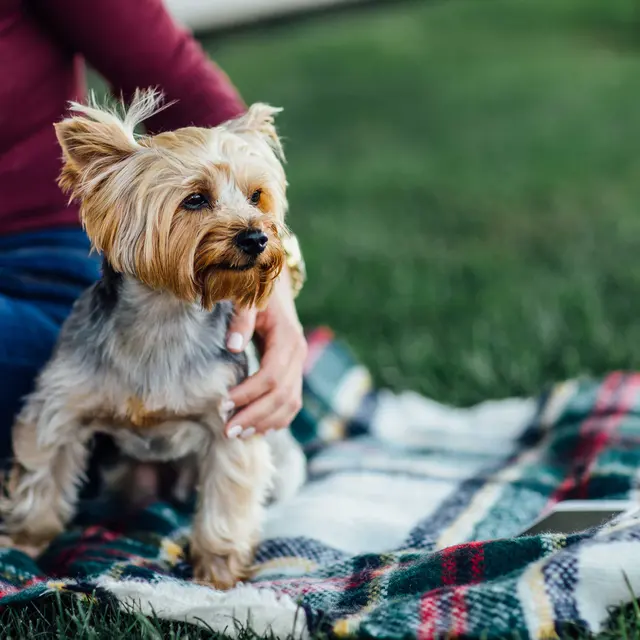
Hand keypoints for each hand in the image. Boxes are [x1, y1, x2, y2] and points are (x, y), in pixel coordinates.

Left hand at [224, 268, 305, 437]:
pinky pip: (292, 401)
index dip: (249, 394)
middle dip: (255, 416)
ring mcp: (299, 364)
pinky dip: (277, 419)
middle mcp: (298, 353)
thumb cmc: (255, 291)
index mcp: (287, 337)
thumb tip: (232, 346)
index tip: (223, 405)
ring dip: (266, 422)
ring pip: (290, 403)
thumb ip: (241, 319)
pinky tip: (258, 428)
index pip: (272, 375)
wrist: (274, 286)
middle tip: (228, 431)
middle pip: (282, 395)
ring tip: (239, 433)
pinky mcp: (294, 371)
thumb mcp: (247, 298)